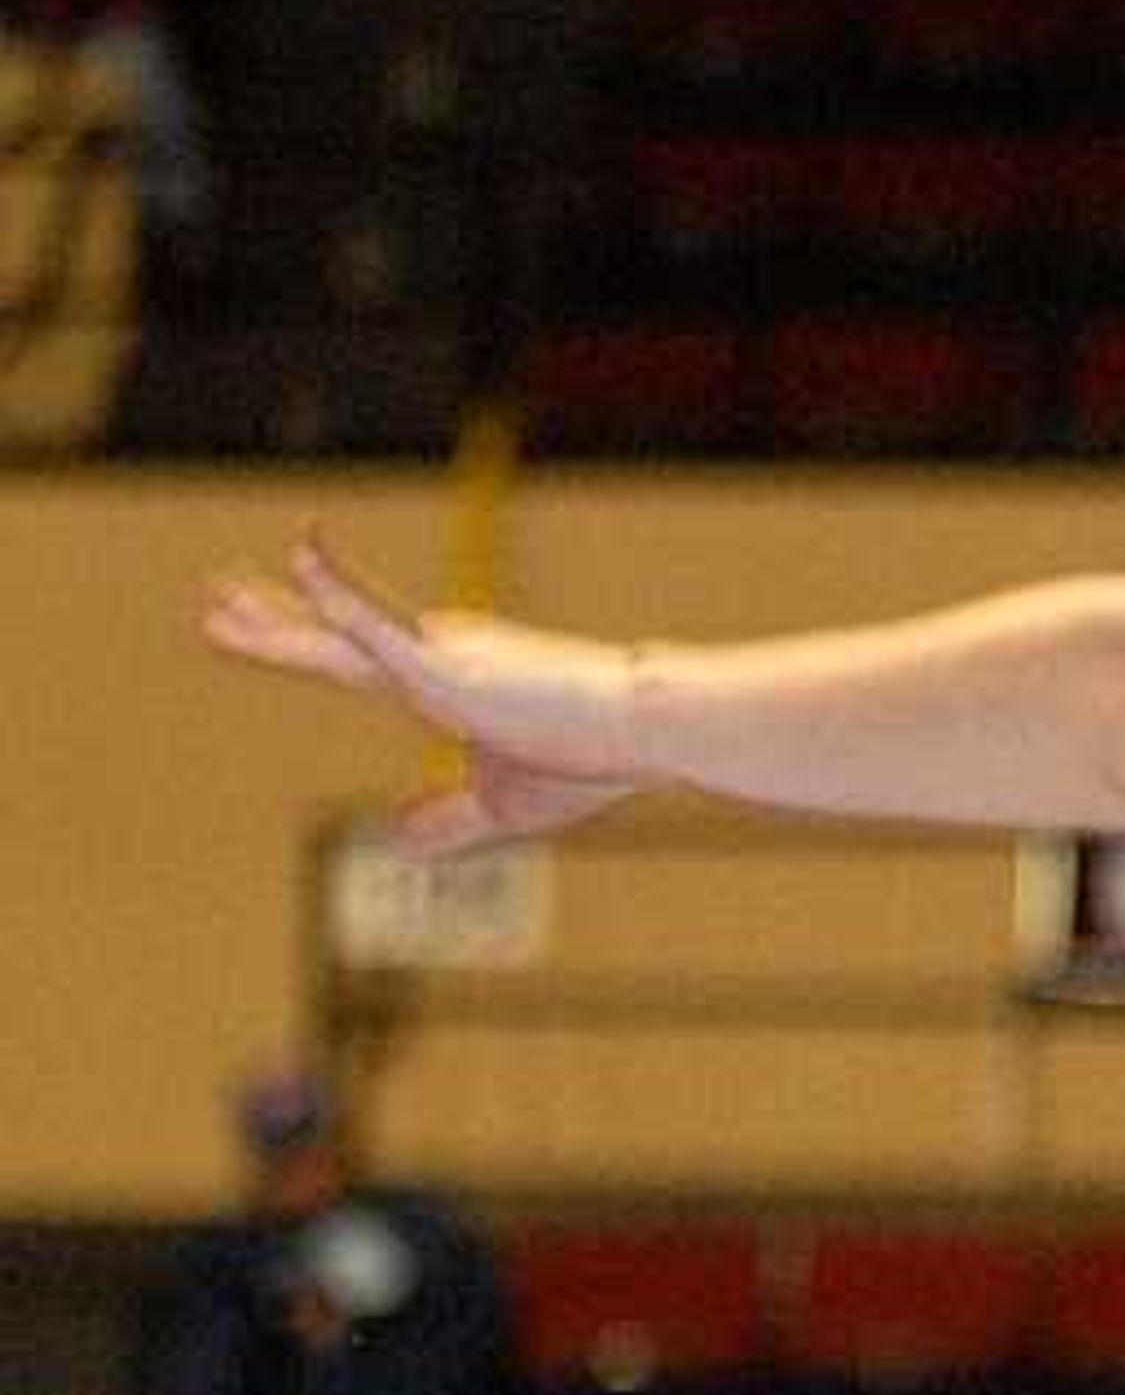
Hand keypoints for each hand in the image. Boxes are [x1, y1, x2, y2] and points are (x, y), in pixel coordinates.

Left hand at [203, 533, 650, 860]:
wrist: (639, 729)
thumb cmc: (586, 756)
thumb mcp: (501, 804)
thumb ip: (447, 819)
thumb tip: (397, 834)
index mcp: (445, 684)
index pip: (355, 661)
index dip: (301, 641)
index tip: (252, 621)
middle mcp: (433, 659)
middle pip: (332, 641)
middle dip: (272, 623)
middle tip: (215, 600)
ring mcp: (438, 657)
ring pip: (338, 634)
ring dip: (278, 619)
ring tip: (219, 600)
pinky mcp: (448, 663)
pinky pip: (376, 625)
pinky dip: (334, 595)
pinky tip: (300, 560)